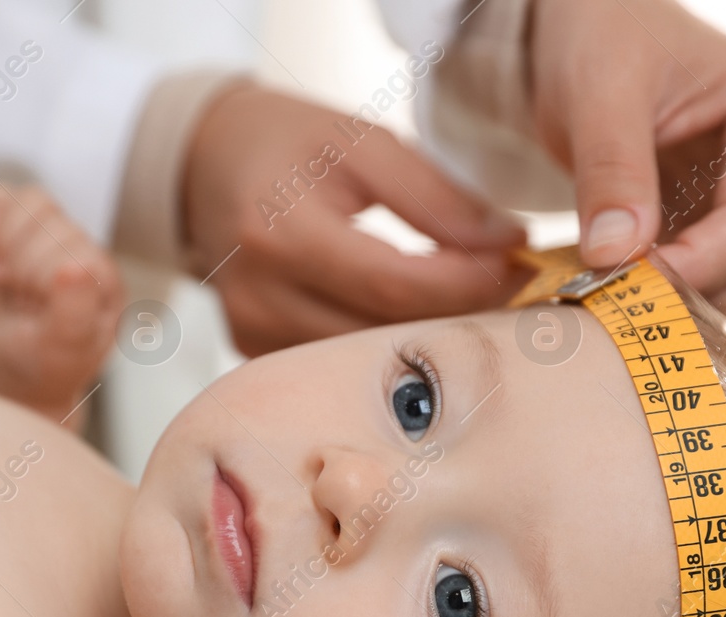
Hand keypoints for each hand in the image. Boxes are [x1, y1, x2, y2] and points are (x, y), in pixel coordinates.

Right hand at [0, 183, 123, 426]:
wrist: (8, 376)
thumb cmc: (41, 367)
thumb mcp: (61, 350)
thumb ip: (74, 311)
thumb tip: (76, 267)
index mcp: (107, 281)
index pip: (71, 247)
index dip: (38, 273)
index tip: (31, 308)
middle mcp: (87, 255)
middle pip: (49, 221)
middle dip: (20, 262)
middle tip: (20, 299)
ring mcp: (52, 242)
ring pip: (29, 203)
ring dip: (5, 239)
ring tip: (6, 278)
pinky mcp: (18, 235)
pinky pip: (4, 195)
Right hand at [183, 83, 529, 355]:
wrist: (205, 164)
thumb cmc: (290, 146)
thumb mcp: (364, 143)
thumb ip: (437, 197)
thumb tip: (506, 246)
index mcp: (280, 230)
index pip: (393, 284)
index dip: (466, 284)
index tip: (520, 266)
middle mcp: (257, 294)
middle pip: (382, 331)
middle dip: (458, 315)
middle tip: (512, 291)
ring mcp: (251, 332)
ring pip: (363, 360)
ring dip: (426, 337)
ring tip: (470, 304)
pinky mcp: (253, 351)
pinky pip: (335, 364)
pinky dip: (382, 346)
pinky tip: (414, 320)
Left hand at [527, 0, 725, 332]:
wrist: (603, 40)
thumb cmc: (608, 42)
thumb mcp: (599, 91)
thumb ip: (610, 170)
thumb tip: (616, 257)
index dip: (690, 270)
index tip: (618, 291)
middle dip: (695, 306)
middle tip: (611, 319)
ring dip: (695, 325)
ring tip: (619, 322)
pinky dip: (693, 325)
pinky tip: (637, 325)